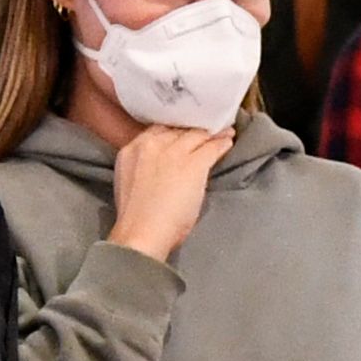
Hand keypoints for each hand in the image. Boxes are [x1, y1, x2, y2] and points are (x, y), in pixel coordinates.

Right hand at [108, 123, 229, 266]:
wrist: (142, 231)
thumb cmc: (137, 217)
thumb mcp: (132, 180)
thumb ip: (144, 166)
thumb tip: (159, 166)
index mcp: (132, 150)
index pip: (158, 129)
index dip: (174, 130)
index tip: (184, 131)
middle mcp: (152, 144)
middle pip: (178, 129)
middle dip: (193, 129)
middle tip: (207, 128)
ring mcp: (173, 152)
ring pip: (197, 135)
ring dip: (212, 134)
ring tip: (224, 132)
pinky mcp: (193, 163)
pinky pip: (212, 148)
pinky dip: (222, 144)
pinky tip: (228, 143)